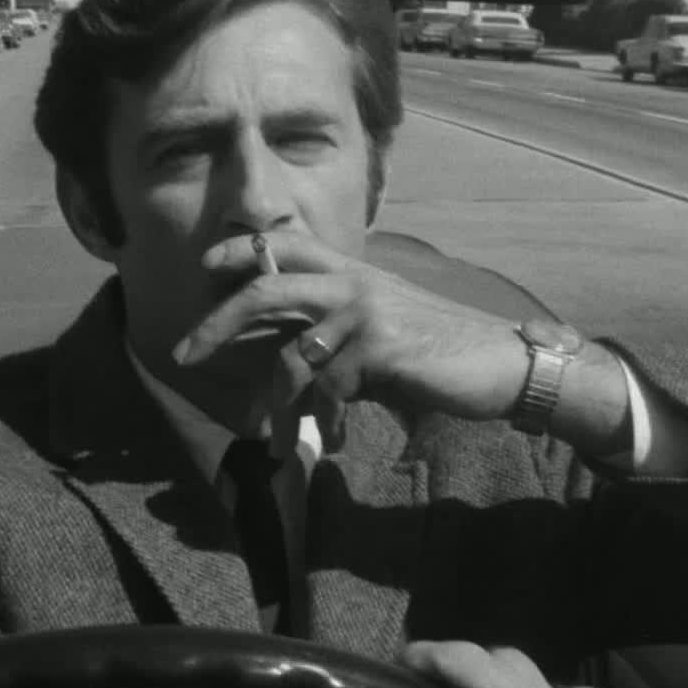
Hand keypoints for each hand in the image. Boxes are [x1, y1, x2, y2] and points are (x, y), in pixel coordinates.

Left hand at [174, 231, 582, 449]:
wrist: (503, 365)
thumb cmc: (439, 354)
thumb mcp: (379, 334)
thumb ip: (335, 337)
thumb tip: (285, 369)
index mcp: (353, 273)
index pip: (287, 245)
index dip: (243, 250)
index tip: (206, 267)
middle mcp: (354, 282)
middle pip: (265, 287)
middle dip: (217, 321)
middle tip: (184, 353)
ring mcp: (367, 311)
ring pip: (292, 355)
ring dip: (277, 406)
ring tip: (275, 442)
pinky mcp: (381, 346)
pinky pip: (327, 387)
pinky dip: (321, 420)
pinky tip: (330, 440)